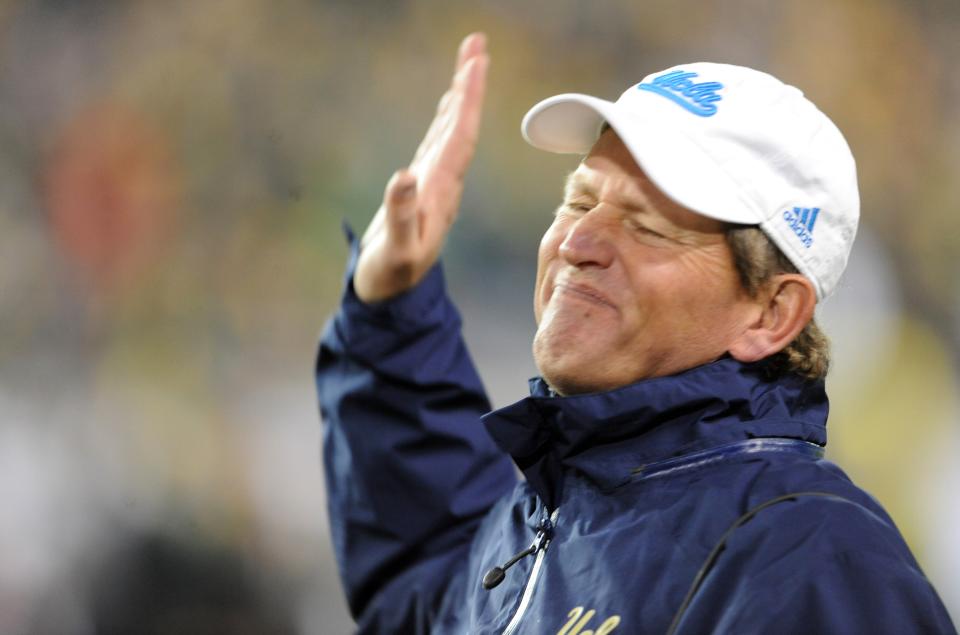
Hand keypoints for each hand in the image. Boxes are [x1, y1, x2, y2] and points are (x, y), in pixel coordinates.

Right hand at [353, 33, 488, 302]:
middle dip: (469, 84)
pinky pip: (438, 142)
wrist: (390, 294)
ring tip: (469, 60)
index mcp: (440, 191)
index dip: (469, 99)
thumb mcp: (394, 251)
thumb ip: (401, 216)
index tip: (477, 63)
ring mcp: (433, 184)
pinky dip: (445, 118)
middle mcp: (443, 183)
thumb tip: (404, 174)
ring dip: (461, 96)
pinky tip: (449, 104)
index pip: (461, 136)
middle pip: (462, 125)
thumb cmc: (390, 275)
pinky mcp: (421, 188)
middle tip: (476, 43)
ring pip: (452, 131)